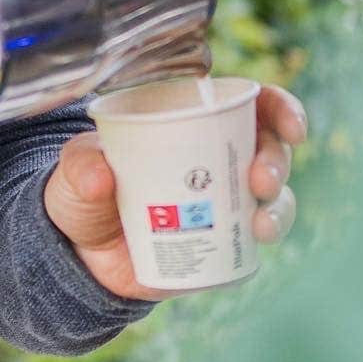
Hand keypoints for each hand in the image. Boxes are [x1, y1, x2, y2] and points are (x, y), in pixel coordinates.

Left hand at [42, 84, 307, 301]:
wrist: (81, 257)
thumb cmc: (82, 195)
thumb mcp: (72, 172)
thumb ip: (79, 165)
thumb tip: (98, 174)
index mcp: (189, 122)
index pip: (247, 104)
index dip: (280, 108)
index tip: (290, 125)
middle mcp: (217, 156)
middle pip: (269, 147)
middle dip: (277, 159)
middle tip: (261, 179)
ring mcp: (224, 199)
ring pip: (273, 193)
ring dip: (278, 203)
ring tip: (260, 221)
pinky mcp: (225, 240)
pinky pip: (259, 233)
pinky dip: (267, 232)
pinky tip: (257, 238)